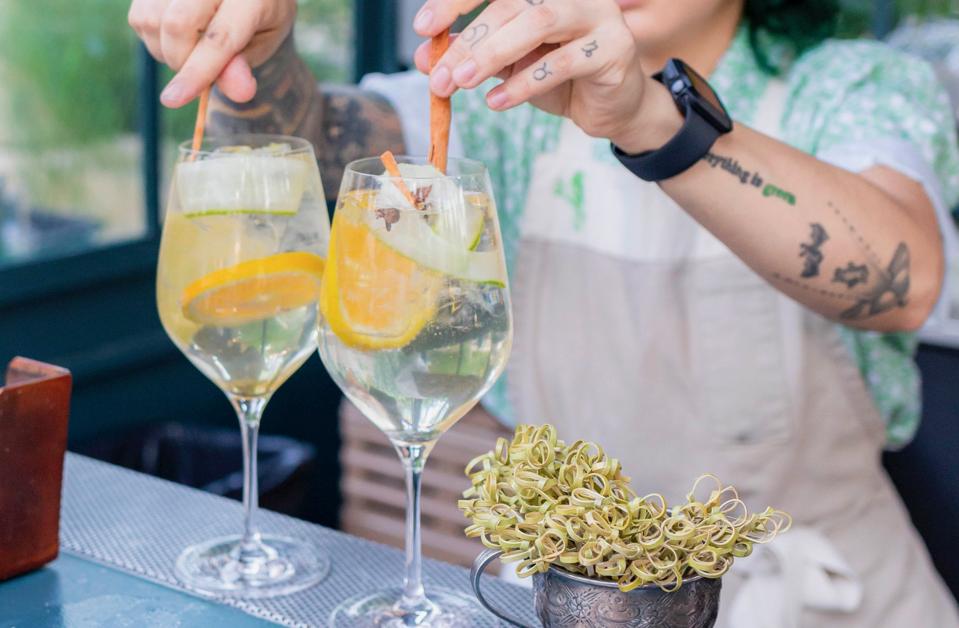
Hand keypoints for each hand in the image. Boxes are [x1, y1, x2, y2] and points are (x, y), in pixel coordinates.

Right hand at [128, 0, 296, 107]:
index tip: (173, 100)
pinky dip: (154, 37)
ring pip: (151, 21)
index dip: (197, 72)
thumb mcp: (264, 41)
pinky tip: (176, 34)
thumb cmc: (257, 15)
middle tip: (200, 68)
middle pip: (176, 25)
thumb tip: (239, 92)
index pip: (219, 38)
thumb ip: (243, 64)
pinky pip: (139, 16)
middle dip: (181, 61)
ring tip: (192, 47)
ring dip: (166, 50)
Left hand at [412, 0, 679, 150]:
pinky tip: (496, 101)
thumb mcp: (506, 65)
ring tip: (463, 83)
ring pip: (538, 22)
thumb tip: (424, 58)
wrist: (609, 107)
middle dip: (469, 42)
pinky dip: (523, 83)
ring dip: (493, 54)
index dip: (455, 1)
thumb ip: (469, 55)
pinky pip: (562, 62)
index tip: (422, 27)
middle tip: (440, 77)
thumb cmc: (557, 77)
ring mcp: (597, 15)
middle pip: (511, 4)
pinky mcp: (612, 49)